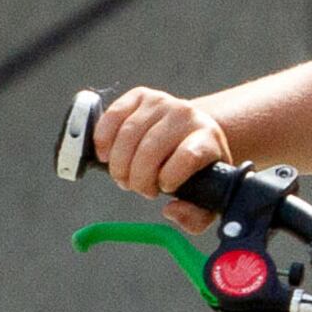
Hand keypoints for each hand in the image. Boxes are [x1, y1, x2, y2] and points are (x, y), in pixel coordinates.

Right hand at [93, 87, 237, 232]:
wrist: (191, 134)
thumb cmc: (197, 171)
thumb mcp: (205, 197)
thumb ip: (195, 216)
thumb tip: (171, 211)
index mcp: (208, 139)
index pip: (188, 155)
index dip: (170, 177)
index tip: (163, 188)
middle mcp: (187, 115)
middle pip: (152, 147)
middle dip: (138, 177)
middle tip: (137, 189)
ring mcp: (162, 102)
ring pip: (129, 133)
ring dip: (118, 163)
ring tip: (123, 177)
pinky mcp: (140, 95)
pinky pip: (113, 116)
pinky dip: (103, 140)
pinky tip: (106, 156)